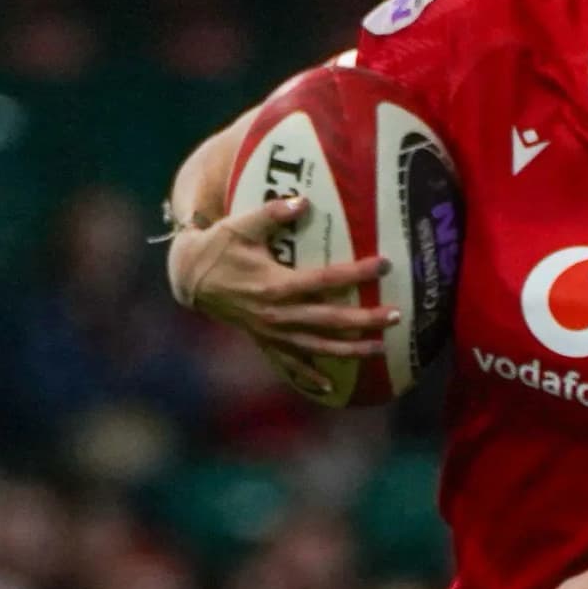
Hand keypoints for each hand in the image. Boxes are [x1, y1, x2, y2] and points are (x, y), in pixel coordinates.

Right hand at [164, 199, 400, 375]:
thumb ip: (273, 212)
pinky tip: (330, 387)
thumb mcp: (242, 225)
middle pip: (330, 320)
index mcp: (277, 284)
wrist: (190, 277)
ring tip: (380, 349)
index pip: (326, 280)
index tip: (384, 265)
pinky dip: (309, 375)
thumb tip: (304, 201)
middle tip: (396, 315)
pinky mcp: (264, 341)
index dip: (357, 272)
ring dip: (350, 350)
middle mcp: (278, 313)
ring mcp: (272, 332)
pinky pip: (290, 363)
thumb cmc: (219, 247)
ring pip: (318, 346)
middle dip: (366, 320)